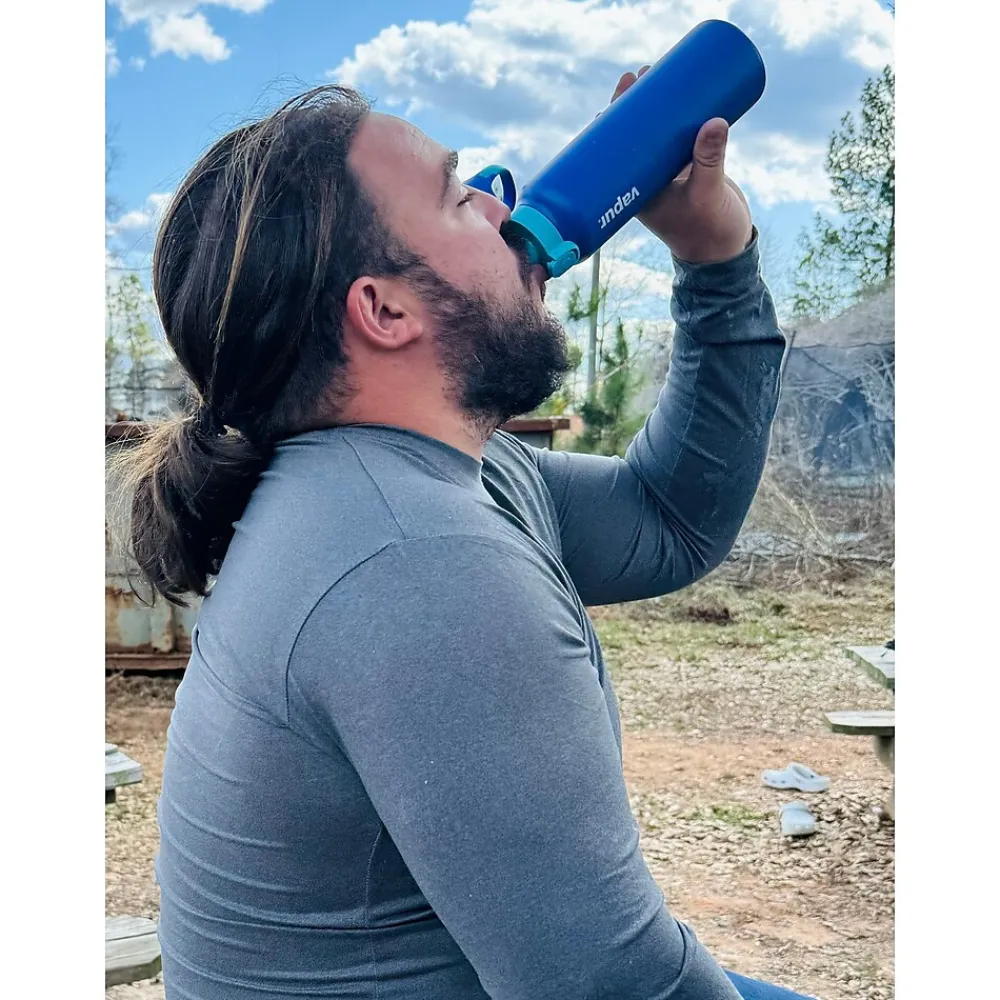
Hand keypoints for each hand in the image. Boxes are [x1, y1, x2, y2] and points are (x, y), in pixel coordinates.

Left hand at [610, 67, 753, 263]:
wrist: (727, 251)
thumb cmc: (710, 231)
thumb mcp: (708, 193)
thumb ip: (710, 160)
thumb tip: (714, 120)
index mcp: (639, 191)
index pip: (617, 151)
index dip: (615, 121)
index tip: (620, 93)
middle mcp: (649, 181)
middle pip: (635, 137)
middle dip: (636, 104)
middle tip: (640, 73)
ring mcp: (668, 175)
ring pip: (657, 133)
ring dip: (655, 106)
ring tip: (655, 73)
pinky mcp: (689, 170)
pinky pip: (679, 137)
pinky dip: (679, 116)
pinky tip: (680, 92)